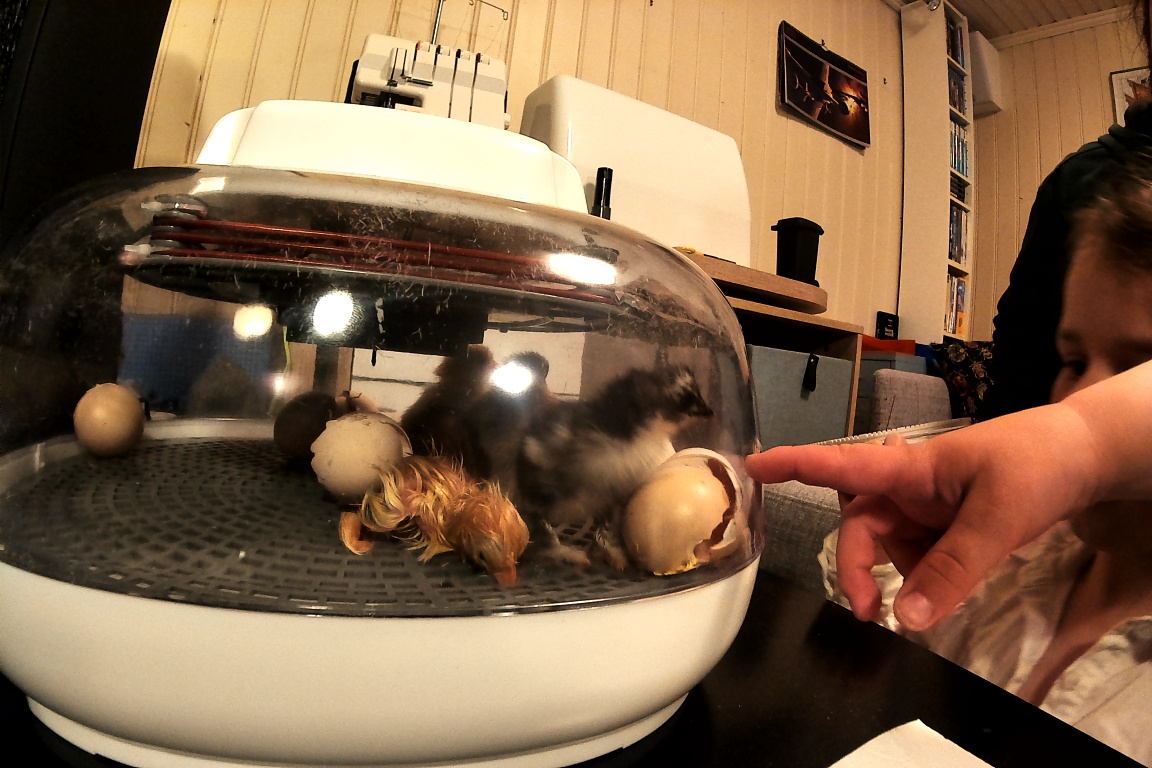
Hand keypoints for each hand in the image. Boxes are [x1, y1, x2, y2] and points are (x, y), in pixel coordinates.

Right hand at [747, 404, 1099, 629]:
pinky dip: (928, 576)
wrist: (1087, 457)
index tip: (751, 467)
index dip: (794, 467)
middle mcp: (908, 485)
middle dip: (861, 569)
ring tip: (936, 597)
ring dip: (903, 576)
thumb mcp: (998, 519)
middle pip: (861, 527)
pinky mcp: (944, 524)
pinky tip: (952, 582)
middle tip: (873, 613)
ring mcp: (926, 505)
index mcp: (909, 467)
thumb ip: (952, 570)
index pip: (840, 465)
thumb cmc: (1037, 463)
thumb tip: (908, 619)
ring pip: (890, 548)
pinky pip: (919, 556)